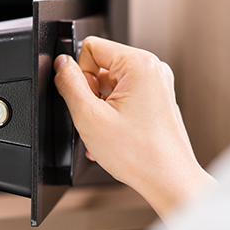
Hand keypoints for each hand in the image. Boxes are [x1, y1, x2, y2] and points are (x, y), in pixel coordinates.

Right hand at [53, 37, 215, 220]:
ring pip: (109, 85)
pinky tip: (116, 135)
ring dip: (100, 107)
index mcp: (139, 64)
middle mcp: (153, 69)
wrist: (168, 181)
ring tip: (109, 131)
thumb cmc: (139, 154)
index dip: (80, 75)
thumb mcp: (89, 116)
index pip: (90, 47)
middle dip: (91, 93)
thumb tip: (61, 64)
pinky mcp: (157, 100)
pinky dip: (113, 114)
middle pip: (100, 66)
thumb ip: (69, 83)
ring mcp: (157, 85)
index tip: (89, 100)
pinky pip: (123, 97)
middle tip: (99, 119)